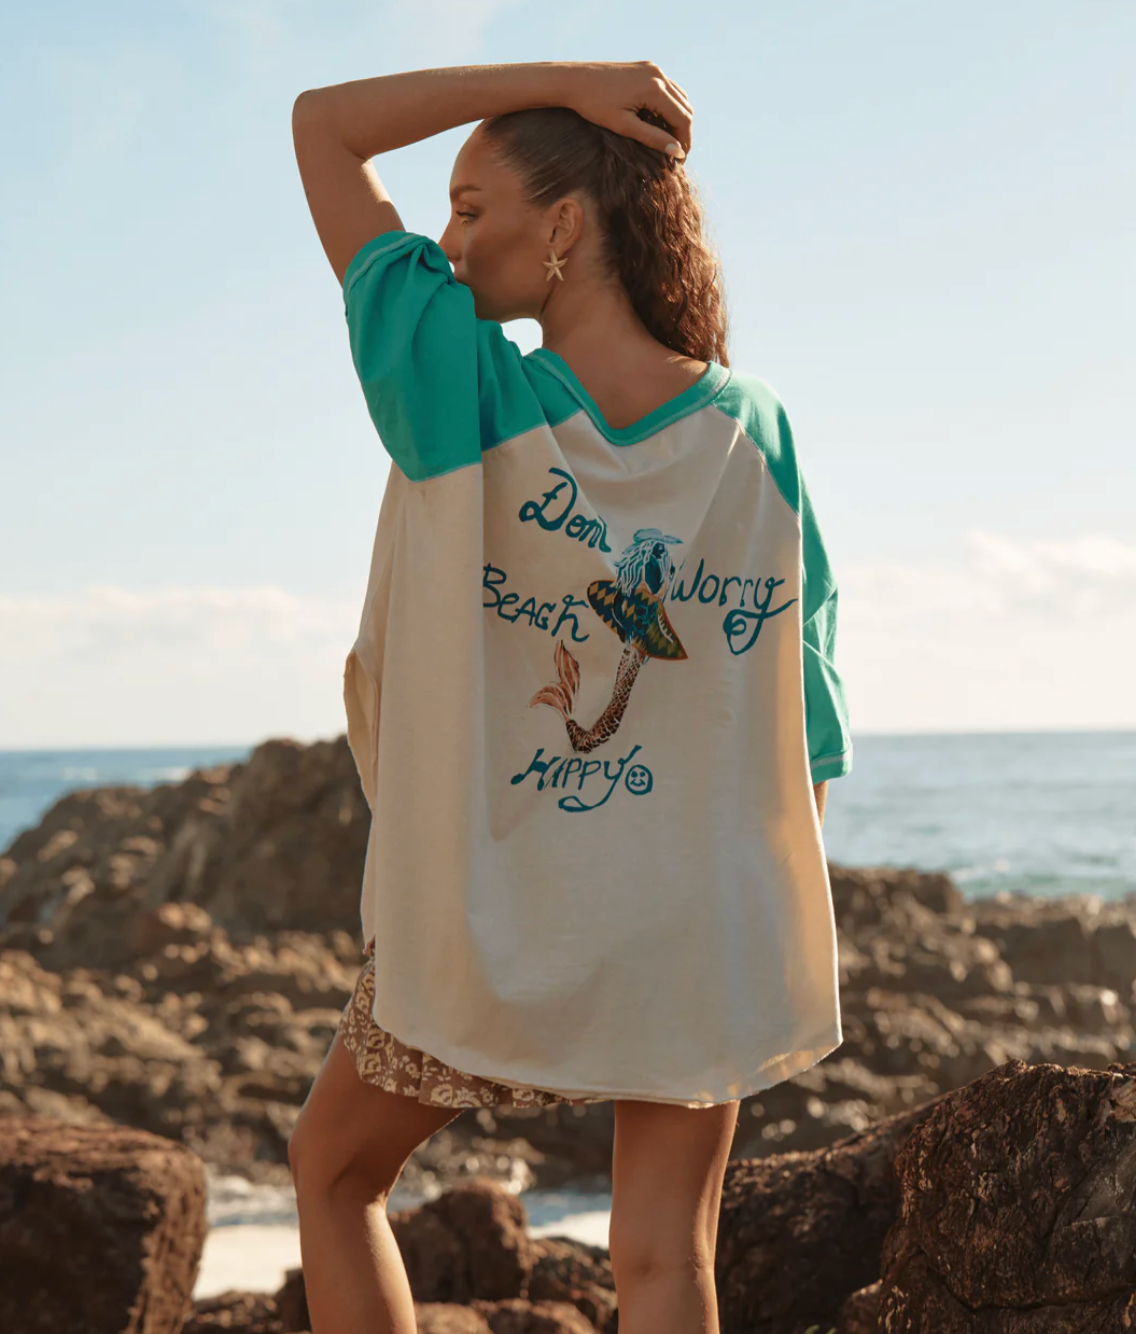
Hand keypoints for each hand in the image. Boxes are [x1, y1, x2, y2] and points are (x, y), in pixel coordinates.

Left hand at [563, 60, 692, 157]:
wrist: (573, 80)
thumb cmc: (594, 105)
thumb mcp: (624, 126)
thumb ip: (653, 138)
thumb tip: (678, 153)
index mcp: (655, 88)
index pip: (683, 118)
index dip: (685, 142)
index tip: (680, 162)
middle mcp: (658, 74)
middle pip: (685, 107)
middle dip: (683, 132)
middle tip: (675, 155)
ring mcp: (652, 68)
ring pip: (679, 97)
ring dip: (678, 118)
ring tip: (668, 141)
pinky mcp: (645, 67)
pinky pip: (667, 88)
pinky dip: (669, 105)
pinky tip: (658, 122)